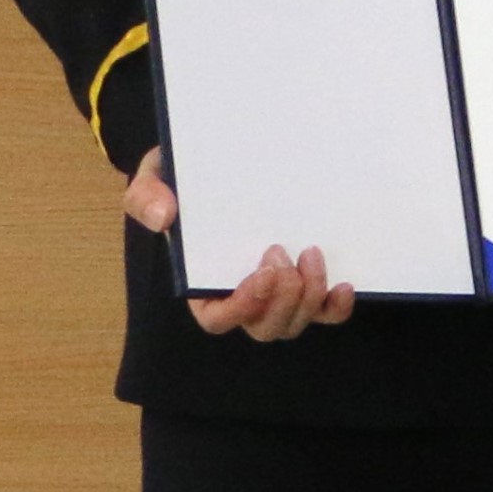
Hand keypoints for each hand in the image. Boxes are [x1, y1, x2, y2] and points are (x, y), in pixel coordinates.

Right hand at [130, 148, 355, 342]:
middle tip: (281, 252)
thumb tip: (162, 217)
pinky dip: (336, 308)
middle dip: (281, 299)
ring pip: (293, 322)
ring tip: (311, 252)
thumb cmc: (186, 177)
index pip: (218, 319)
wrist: (222, 164)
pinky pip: (324, 313)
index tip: (263, 274)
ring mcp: (277, 293)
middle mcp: (242, 296)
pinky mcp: (306, 282)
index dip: (242, 307)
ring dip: (308, 296)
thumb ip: (147, 196)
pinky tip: (344, 285)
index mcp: (201, 284)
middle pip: (264, 327)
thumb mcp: (156, 176)